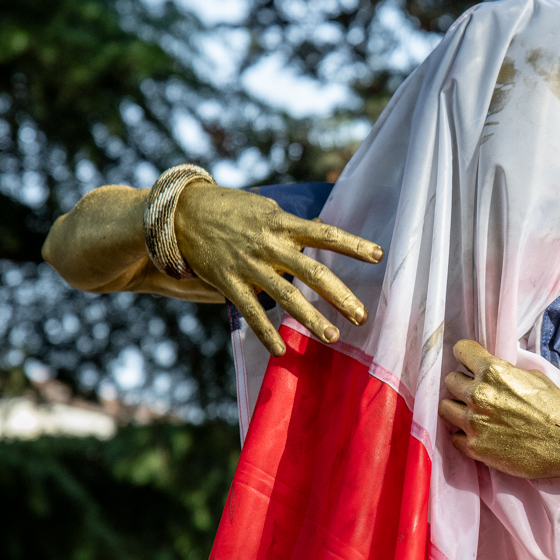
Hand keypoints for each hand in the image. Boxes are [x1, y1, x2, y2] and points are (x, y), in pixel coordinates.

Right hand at [174, 181, 381, 355]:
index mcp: (282, 224)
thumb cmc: (230, 209)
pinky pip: (251, 312)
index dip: (352, 244)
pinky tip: (281, 350)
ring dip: (311, 319)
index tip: (378, 255)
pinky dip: (266, 333)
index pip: (325, 233)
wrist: (181, 212)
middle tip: (362, 316)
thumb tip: (320, 234)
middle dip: (339, 295)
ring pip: (286, 297)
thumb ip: (291, 226)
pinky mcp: (228, 282)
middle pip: (313, 272)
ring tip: (332, 337)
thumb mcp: (265, 209)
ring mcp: (249, 266)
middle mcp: (269, 245)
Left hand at [438, 340, 559, 479]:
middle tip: (475, 392)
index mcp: (493, 371)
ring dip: (457, 408)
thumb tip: (493, 367)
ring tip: (472, 413)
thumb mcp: (534, 376)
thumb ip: (507, 371)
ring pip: (445, 408)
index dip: (465, 355)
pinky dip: (464, 435)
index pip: (460, 350)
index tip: (469, 362)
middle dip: (462, 384)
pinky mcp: (475, 448)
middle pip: (450, 381)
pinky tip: (480, 434)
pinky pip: (454, 437)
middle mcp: (478, 394)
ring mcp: (474, 423)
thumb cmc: (557, 407)